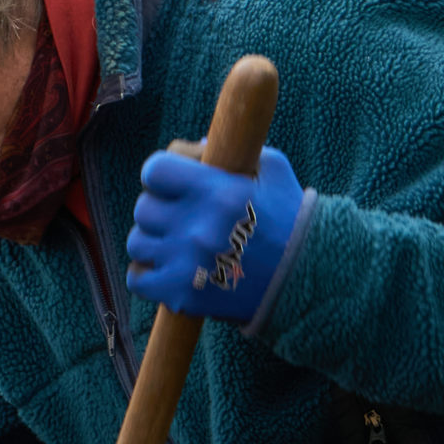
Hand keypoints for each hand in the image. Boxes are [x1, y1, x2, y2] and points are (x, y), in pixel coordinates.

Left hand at [124, 144, 311, 329]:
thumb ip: (234, 152)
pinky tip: (167, 270)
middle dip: (159, 209)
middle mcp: (196, 226)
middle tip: (177, 217)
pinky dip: (146, 274)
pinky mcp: (181, 295)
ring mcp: (186, 263)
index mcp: (216, 191)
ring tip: (172, 244)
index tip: (171, 184)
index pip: (155, 170)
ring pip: (137, 242)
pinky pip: (137, 279)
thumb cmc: (290, 222)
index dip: (160, 175)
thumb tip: (196, 148)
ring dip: (152, 241)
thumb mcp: (272, 171)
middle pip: (144, 208)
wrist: (306, 281)